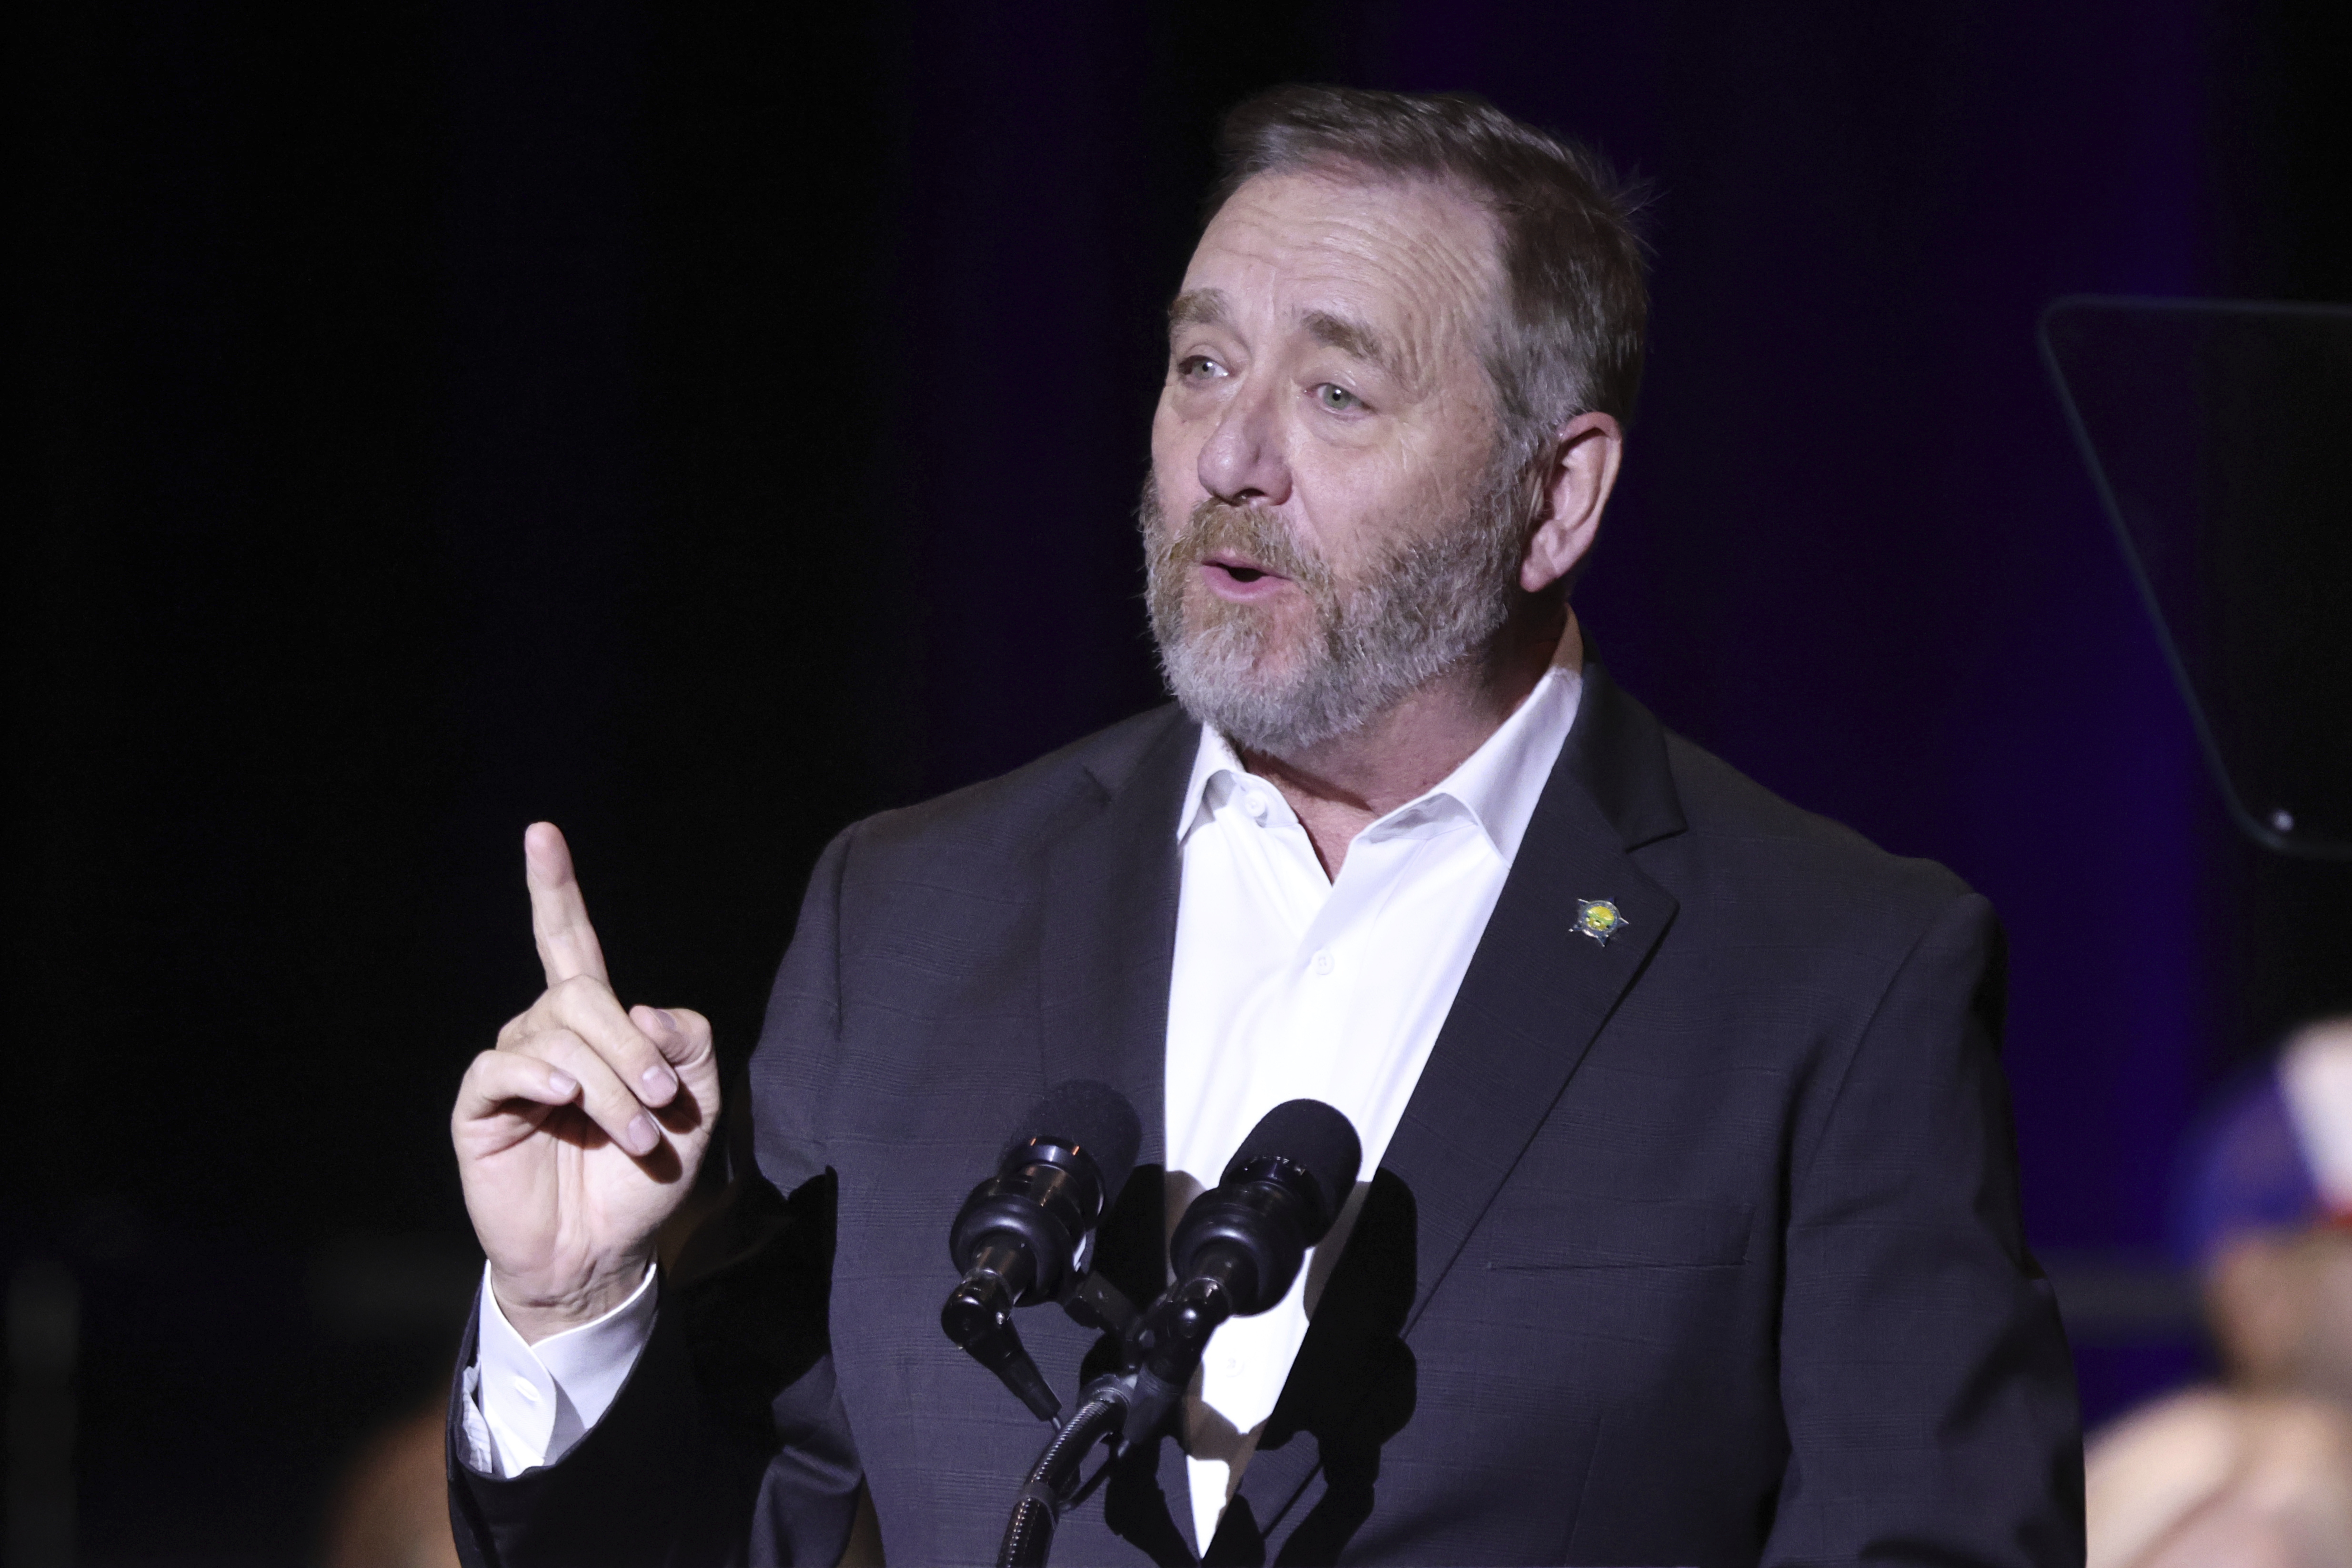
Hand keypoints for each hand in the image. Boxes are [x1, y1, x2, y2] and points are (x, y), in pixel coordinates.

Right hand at [452, 823, 719, 1341]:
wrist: (608, 1251)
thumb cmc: (647, 1176)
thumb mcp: (699, 1106)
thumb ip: (689, 1044)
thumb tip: (640, 1007)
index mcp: (594, 1021)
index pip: (567, 939)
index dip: (553, 888)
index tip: (541, 833)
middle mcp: (546, 1032)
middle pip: (582, 994)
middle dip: (631, 1046)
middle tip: (662, 1106)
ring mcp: (512, 1068)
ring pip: (557, 1037)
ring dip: (608, 1086)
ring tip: (638, 1137)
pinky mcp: (481, 1108)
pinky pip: (504, 1067)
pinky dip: (543, 1077)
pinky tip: (567, 1100)